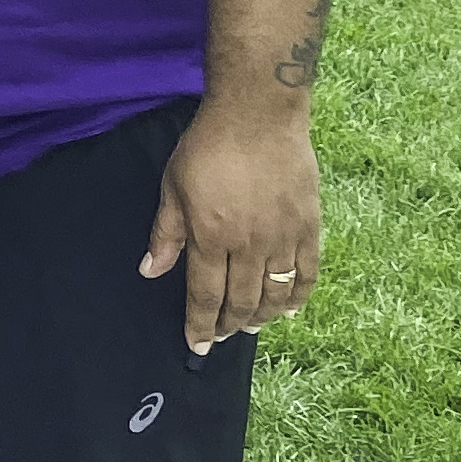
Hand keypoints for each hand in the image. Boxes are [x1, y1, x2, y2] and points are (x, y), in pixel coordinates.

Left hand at [141, 105, 322, 352]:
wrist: (257, 116)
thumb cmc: (207, 148)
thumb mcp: (172, 188)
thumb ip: (165, 235)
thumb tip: (151, 272)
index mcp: (211, 237)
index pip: (205, 295)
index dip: (201, 325)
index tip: (197, 345)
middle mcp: (249, 244)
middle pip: (241, 300)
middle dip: (230, 325)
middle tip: (222, 337)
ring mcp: (283, 237)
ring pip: (275, 293)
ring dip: (263, 316)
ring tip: (251, 327)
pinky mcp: (309, 226)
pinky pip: (307, 272)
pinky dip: (299, 296)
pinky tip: (289, 309)